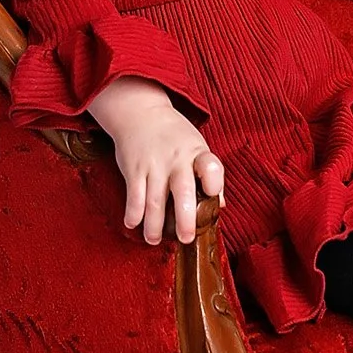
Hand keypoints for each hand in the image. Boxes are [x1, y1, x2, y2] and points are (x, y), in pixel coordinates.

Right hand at [89, 77, 224, 243]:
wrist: (141, 113)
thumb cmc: (175, 136)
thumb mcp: (197, 147)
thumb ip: (210, 176)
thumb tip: (220, 206)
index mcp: (198, 153)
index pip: (211, 166)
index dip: (214, 181)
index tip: (213, 195)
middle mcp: (177, 160)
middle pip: (183, 191)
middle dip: (184, 218)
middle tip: (186, 238)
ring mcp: (154, 165)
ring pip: (154, 199)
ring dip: (154, 224)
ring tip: (154, 240)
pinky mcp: (134, 168)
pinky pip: (133, 194)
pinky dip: (133, 212)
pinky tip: (133, 223)